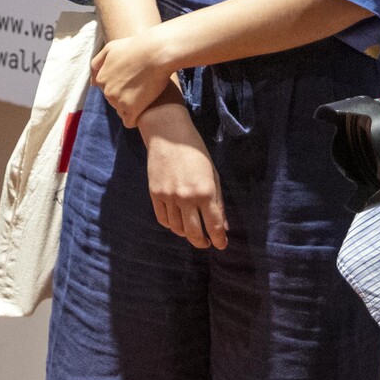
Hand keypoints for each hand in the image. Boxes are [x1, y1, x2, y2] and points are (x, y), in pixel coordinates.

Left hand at [92, 29, 178, 128]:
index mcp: (101, 79)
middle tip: (140, 86)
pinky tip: (143, 110)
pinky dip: (135, 119)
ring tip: (144, 96)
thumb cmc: (135, 47)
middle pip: (114, 101)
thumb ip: (98, 63)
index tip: (131, 80)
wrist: (156, 53)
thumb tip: (92, 82)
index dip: (119, 85)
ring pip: (122, 111)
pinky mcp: (132, 109)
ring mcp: (119, 102)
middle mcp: (107, 92)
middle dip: (124, 96)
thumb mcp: (110, 48)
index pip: (106, 89)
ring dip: (131, 106)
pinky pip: (129, 122)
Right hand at [140, 102, 226, 248]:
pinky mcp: (155, 194)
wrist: (168, 135)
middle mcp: (186, 198)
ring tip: (192, 231)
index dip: (219, 240)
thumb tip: (224, 226)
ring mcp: (168, 197)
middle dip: (202, 242)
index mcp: (205, 192)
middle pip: (194, 233)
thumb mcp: (213, 175)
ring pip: (177, 228)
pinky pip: (163, 219)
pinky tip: (178, 223)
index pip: (214, 225)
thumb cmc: (196, 152)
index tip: (221, 245)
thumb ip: (219, 202)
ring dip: (186, 234)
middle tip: (207, 243)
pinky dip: (171, 225)